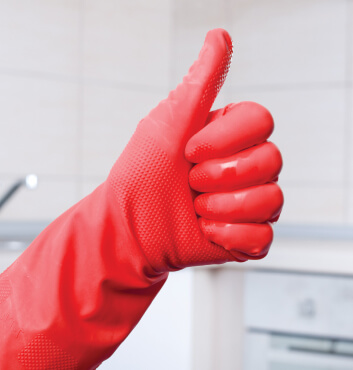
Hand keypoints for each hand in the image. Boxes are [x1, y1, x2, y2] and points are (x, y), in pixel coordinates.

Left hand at [108, 28, 282, 271]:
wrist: (130, 225)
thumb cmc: (143, 172)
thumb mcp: (170, 121)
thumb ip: (200, 82)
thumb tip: (220, 37)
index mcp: (233, 135)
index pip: (262, 121)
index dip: (226, 139)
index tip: (189, 149)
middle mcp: (248, 164)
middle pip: (272, 160)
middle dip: (220, 174)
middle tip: (190, 180)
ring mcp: (251, 201)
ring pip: (271, 201)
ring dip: (222, 206)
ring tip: (195, 207)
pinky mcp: (248, 235)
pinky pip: (262, 237)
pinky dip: (228, 235)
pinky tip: (206, 230)